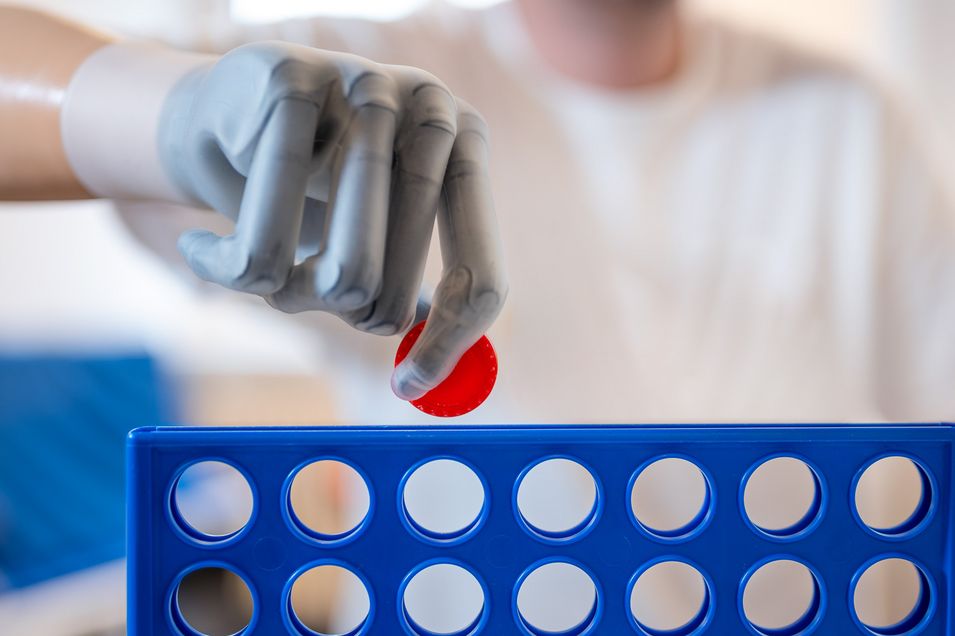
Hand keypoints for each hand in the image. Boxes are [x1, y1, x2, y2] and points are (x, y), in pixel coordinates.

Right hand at [161, 42, 506, 399]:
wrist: (230, 101)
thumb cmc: (315, 175)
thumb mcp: (373, 221)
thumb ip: (404, 274)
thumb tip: (433, 376)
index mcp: (465, 149)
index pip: (481, 276)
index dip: (447, 345)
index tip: (406, 389)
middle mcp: (433, 113)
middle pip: (391, 288)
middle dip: (338, 310)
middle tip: (302, 290)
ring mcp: (369, 90)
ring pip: (338, 274)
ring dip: (284, 293)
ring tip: (253, 267)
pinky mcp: (293, 83)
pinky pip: (263, 242)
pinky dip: (225, 266)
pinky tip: (200, 249)